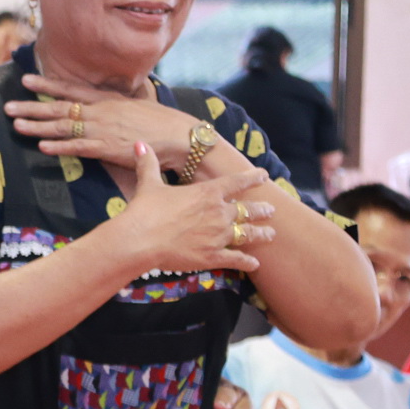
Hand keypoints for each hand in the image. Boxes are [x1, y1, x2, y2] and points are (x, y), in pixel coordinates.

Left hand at [7, 73, 199, 166]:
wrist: (183, 138)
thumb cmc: (163, 124)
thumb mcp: (138, 106)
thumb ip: (119, 105)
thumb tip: (109, 102)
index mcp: (109, 100)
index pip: (72, 90)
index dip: (48, 85)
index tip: (27, 79)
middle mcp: (102, 111)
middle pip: (60, 107)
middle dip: (32, 106)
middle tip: (7, 106)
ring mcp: (103, 129)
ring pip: (63, 126)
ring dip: (38, 126)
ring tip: (16, 124)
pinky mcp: (107, 148)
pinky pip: (78, 147)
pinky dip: (59, 147)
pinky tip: (42, 146)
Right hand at [116, 142, 273, 279]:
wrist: (139, 241)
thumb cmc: (145, 211)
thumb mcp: (148, 184)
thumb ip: (148, 165)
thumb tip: (139, 143)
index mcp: (208, 193)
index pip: (237, 182)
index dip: (252, 178)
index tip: (264, 176)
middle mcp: (220, 213)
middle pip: (248, 210)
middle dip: (261, 210)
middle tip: (270, 210)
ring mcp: (219, 236)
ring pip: (248, 234)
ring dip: (261, 233)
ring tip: (270, 234)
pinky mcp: (213, 257)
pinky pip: (236, 259)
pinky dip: (247, 262)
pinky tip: (255, 264)